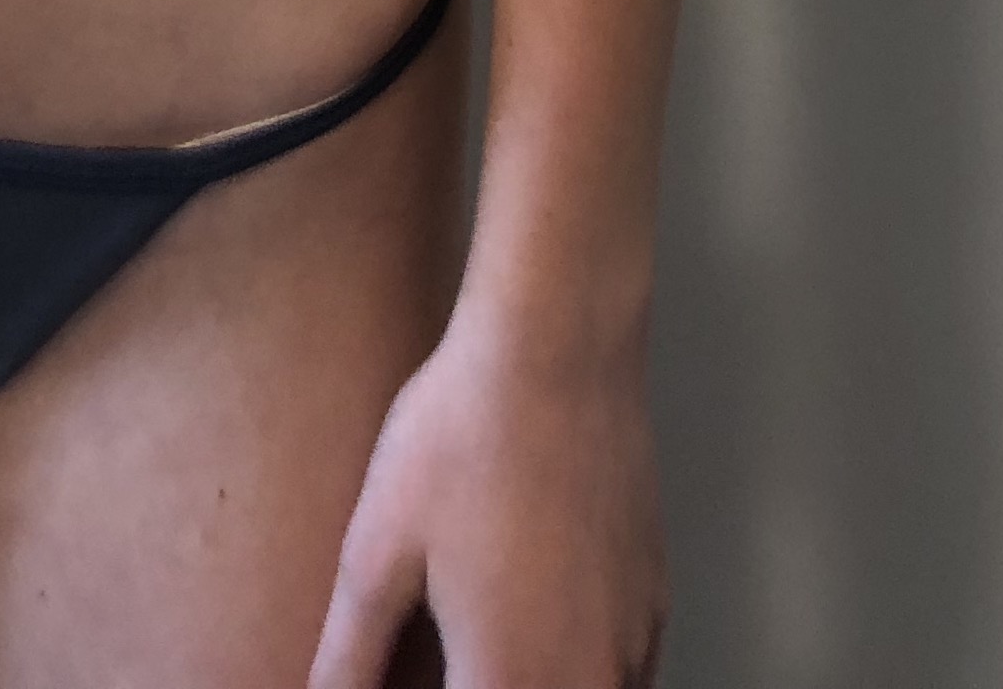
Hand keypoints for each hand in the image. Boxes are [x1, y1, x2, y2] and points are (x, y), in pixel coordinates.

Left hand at [308, 319, 667, 688]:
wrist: (556, 347)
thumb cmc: (459, 439)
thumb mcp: (375, 552)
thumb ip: (347, 659)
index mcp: (508, 683)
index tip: (418, 667)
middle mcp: (583, 682)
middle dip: (479, 688)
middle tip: (443, 648)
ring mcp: (631, 646)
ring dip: (530, 684)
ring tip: (481, 644)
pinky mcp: (654, 604)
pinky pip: (623, 680)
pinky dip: (577, 672)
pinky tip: (537, 628)